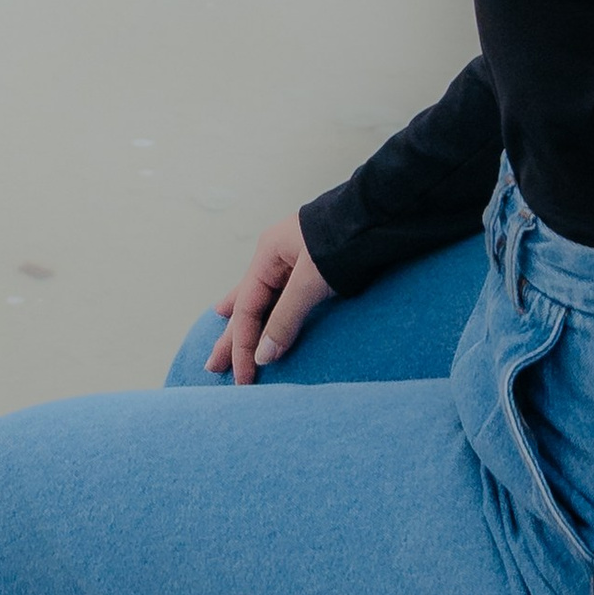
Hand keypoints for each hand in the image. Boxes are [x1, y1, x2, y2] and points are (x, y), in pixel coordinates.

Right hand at [204, 214, 335, 380]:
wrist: (380, 217)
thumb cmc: (344, 241)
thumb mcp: (310, 281)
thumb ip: (286, 319)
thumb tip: (264, 356)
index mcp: (267, 254)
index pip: (246, 309)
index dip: (242, 346)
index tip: (245, 377)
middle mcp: (274, 257)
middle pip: (246, 304)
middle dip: (231, 337)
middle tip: (213, 366)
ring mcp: (291, 261)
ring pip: (262, 301)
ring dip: (245, 325)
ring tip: (225, 338)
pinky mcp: (310, 268)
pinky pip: (280, 298)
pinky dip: (268, 313)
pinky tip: (260, 314)